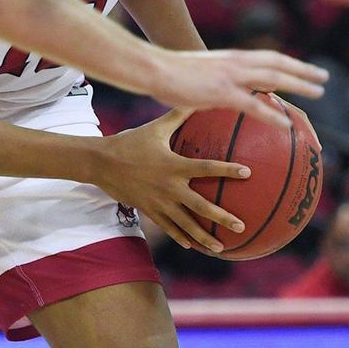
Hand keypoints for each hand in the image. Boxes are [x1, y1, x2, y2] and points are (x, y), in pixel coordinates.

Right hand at [96, 110, 249, 254]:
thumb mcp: (155, 128)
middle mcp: (169, 187)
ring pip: (186, 224)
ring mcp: (159, 203)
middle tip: (241, 226)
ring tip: (222, 249)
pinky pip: (168, 228)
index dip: (228, 170)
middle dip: (222, 218)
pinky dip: (181, 237)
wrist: (100, 163)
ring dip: (204, 237)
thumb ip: (178, 116)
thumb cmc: (130, 142)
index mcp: (174, 165)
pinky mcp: (149, 211)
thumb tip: (197, 99)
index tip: (248, 173)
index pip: (207, 168)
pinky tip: (192, 246)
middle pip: (201, 206)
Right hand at [151, 49, 327, 125]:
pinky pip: (253, 104)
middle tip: (323, 78)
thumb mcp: (200, 75)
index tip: (306, 69)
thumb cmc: (170, 74)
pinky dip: (272, 114)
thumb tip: (225, 96)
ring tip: (318, 93)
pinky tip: (286, 124)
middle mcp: (236, 63)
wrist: (154, 68)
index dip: (289, 63)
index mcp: (231, 58)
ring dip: (298, 83)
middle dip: (303, 69)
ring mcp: (231, 76)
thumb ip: (217, 82)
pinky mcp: (222, 92)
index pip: (268, 58)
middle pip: (278, 63)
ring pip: (274, 77)